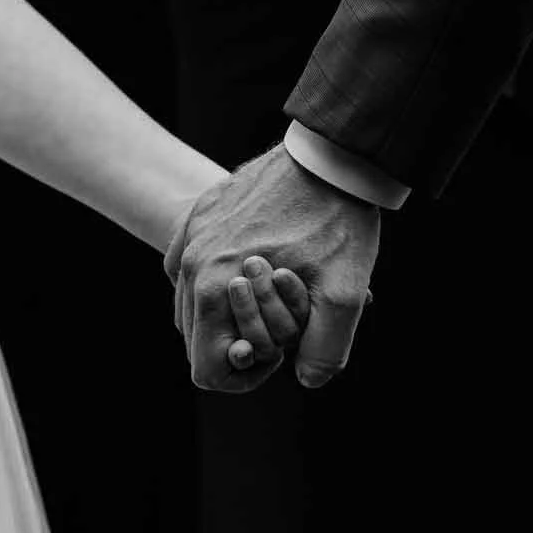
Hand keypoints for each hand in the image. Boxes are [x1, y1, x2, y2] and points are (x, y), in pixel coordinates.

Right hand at [167, 143, 380, 391]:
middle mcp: (191, 263)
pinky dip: (214, 277)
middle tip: (285, 318)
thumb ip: (324, 350)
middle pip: (196, 339)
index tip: (280, 350)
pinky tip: (253, 266)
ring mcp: (191, 234)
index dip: (246, 374)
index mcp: (215, 288)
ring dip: (228, 310)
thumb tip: (306, 379)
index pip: (205, 370)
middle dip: (238, 340)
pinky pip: (187, 265)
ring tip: (275, 289)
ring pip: (191, 303)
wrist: (333, 154)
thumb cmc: (338, 222)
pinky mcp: (201, 212)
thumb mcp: (344, 295)